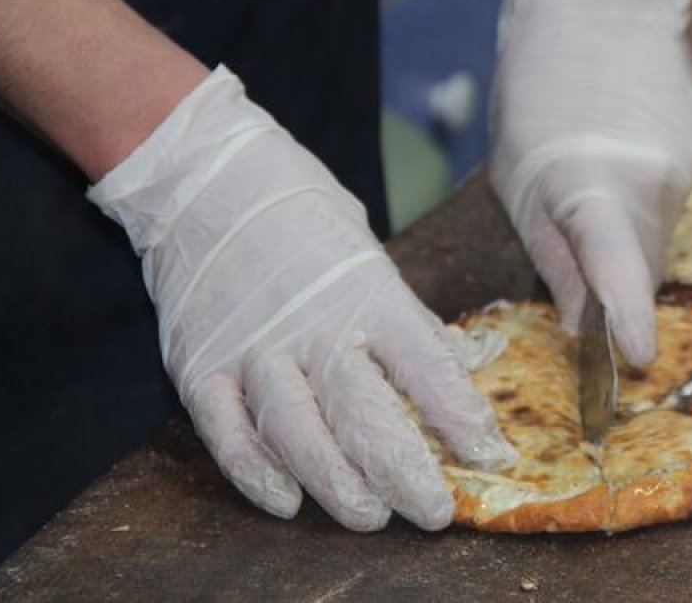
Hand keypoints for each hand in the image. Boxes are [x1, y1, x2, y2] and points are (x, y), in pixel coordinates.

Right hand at [88, 66, 515, 530]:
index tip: (491, 456)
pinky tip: (285, 500)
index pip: (427, 368)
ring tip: (369, 515)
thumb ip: (414, 319)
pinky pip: (228, 434)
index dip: (461, 418)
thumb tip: (473, 360)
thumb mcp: (372, 255)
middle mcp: (313, 326)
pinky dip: (256, 474)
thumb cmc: (303, 212)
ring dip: (338, 485)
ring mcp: (253, 348)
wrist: (207, 176)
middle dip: (405, 473)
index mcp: (368, 294)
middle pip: (365, 416)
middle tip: (433, 511)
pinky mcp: (200, 366)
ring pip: (299, 435)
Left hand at [489, 0, 691, 366]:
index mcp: (592, 182)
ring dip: (633, 225)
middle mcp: (654, 176)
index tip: (637, 358)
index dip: (628, 318)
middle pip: (646, 261)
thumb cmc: (538, 85)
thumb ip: (553, 253)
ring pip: (665, 229)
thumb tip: (581, 322)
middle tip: (578, 234)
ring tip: (597, 167)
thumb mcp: (518, 175)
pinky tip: (628, 144)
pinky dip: (654, 190)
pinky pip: (680, 194)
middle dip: (619, 273)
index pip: (618, 267)